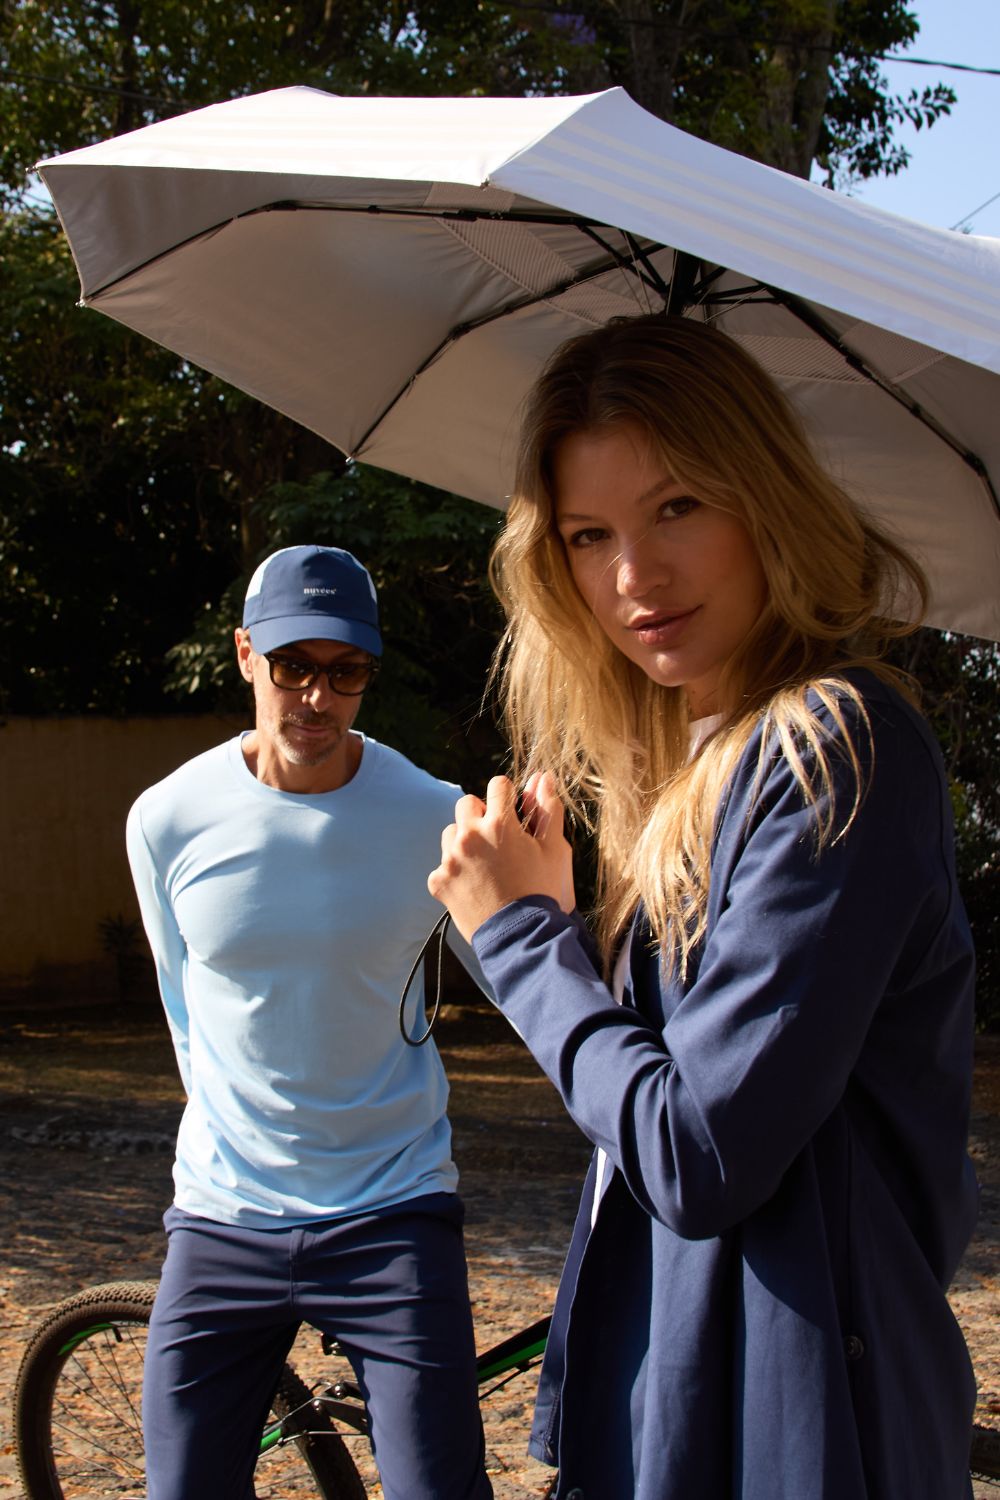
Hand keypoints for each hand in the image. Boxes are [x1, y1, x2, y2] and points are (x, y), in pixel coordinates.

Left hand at [428, 772, 574, 942]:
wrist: (520, 936)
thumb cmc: (540, 890)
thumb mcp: (553, 849)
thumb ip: (547, 809)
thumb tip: (543, 777)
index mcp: (500, 823)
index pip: (498, 785)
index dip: (507, 798)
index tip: (511, 814)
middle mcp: (470, 836)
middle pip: (467, 804)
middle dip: (481, 816)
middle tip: (497, 841)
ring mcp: (451, 859)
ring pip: (451, 833)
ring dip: (464, 842)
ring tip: (484, 865)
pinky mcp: (439, 881)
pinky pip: (442, 866)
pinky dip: (455, 873)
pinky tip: (473, 887)